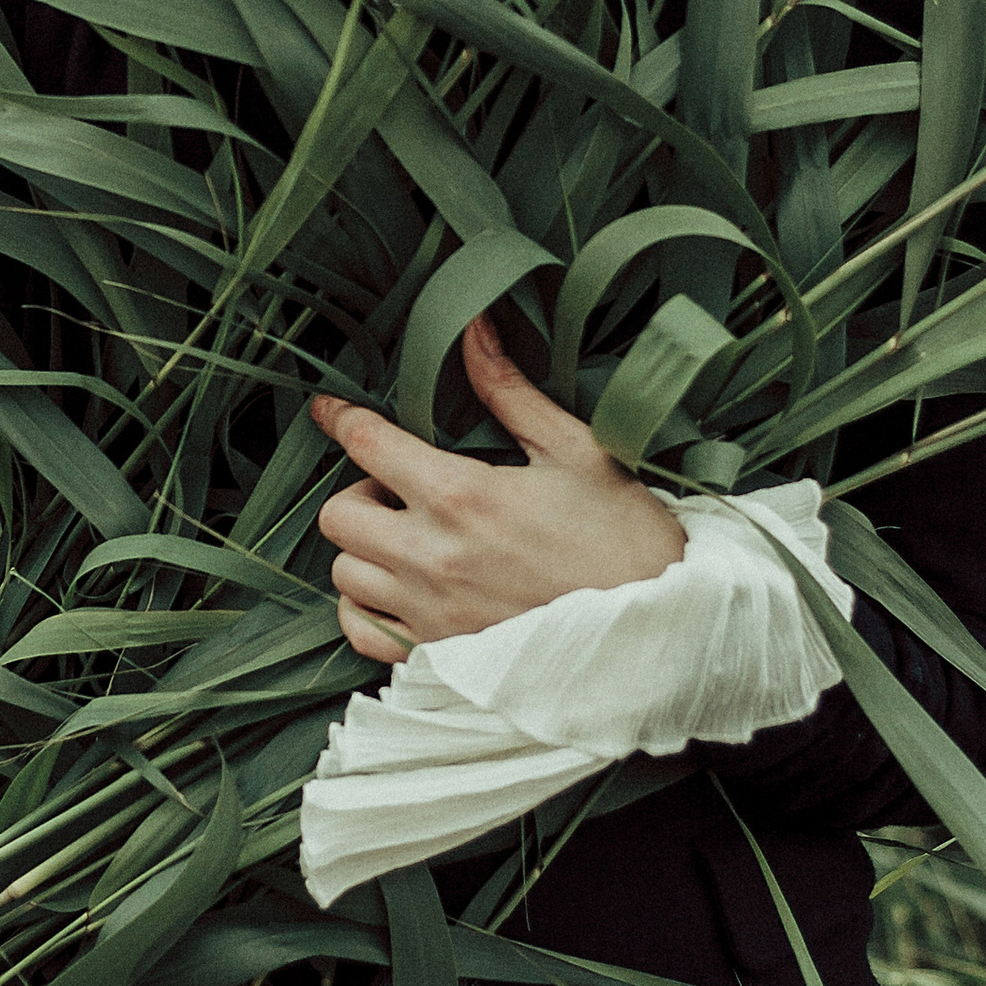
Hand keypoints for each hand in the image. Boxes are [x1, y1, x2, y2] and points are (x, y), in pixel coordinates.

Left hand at [310, 316, 685, 661]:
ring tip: (405, 539)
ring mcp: (428, 613)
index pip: (367, 444)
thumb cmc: (625, 538)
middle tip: (397, 488)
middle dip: (358, 491)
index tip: (328, 409)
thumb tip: (472, 329)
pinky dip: (364, 610)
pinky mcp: (437, 656)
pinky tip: (397, 591)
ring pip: (342, 575)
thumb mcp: (577, 451)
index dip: (340, 418)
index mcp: (461, 495)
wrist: (657, 635)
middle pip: (338, 516)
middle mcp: (431, 557)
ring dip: (362, 550)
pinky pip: (361, 633)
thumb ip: (510, 392)